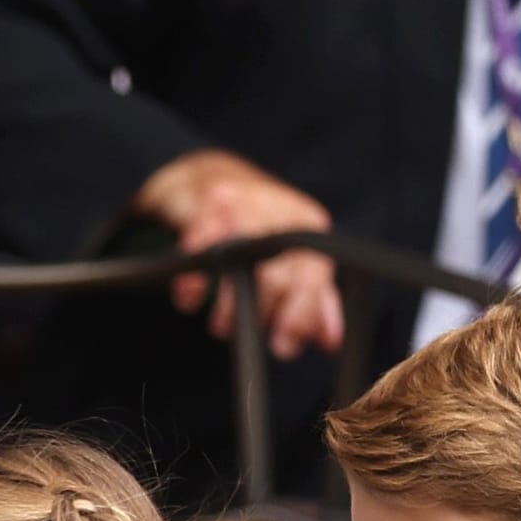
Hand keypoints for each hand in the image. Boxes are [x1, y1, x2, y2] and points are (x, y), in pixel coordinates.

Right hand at [133, 150, 342, 358]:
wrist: (207, 174)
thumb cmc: (255, 222)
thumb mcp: (291, 255)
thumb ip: (314, 299)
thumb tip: (331, 340)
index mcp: (307, 223)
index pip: (313, 275)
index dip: (301, 316)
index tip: (285, 346)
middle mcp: (279, 210)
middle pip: (278, 273)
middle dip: (264, 314)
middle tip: (249, 338)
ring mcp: (242, 203)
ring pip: (241, 264)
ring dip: (228, 304)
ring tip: (221, 327)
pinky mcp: (206, 204)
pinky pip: (200, 249)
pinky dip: (194, 281)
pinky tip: (189, 300)